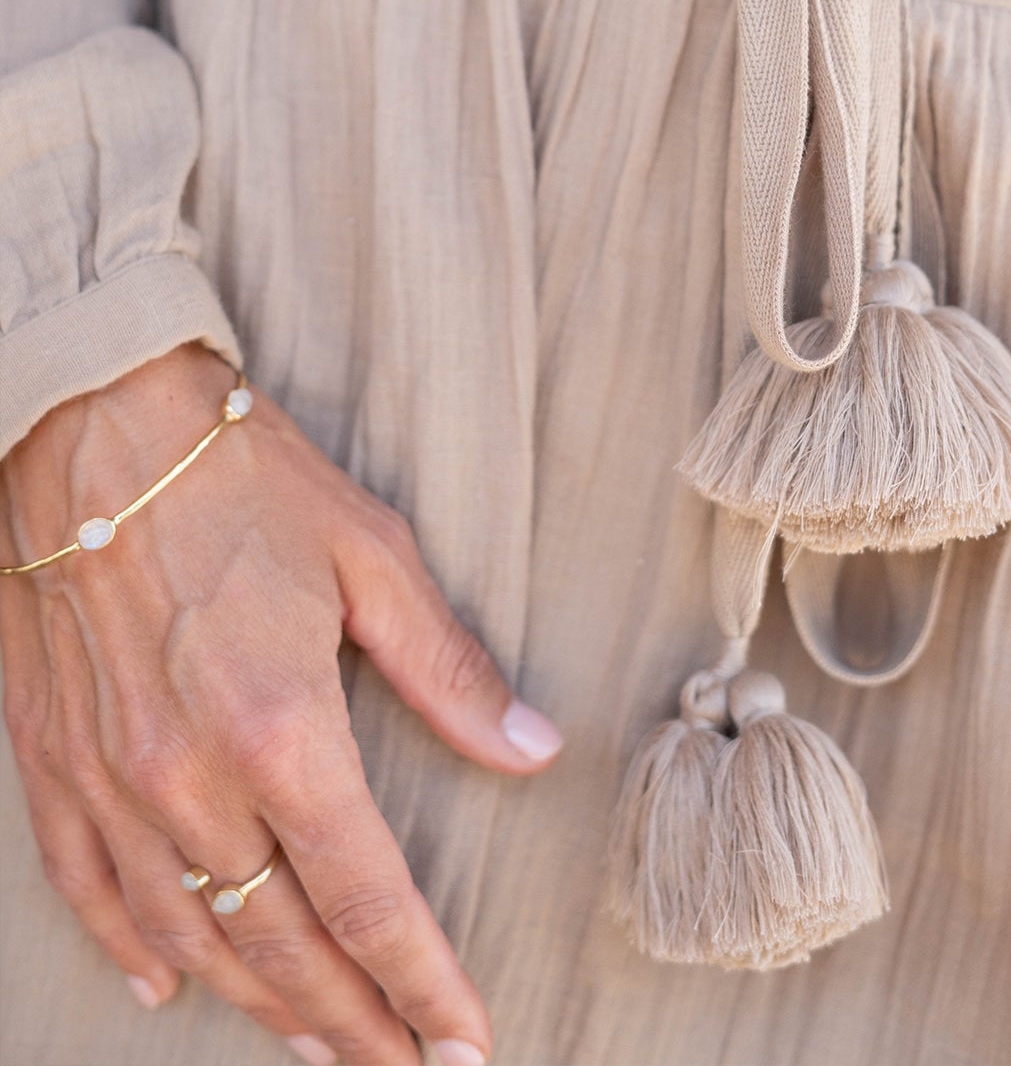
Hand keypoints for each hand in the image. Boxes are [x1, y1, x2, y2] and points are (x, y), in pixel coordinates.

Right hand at [0, 342, 562, 1064]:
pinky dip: (133, 949)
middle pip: (279, 944)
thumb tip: (534, 748)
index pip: (367, 898)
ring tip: (317, 1044)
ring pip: (189, 937)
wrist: (98, 426)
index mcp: (281, 731)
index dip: (422, 981)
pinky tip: (165, 988)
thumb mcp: (372, 557)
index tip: (466, 1042)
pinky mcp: (56, 762)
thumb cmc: (245, 480)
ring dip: (258, 1005)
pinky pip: (91, 891)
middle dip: (352, 1020)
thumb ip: (449, 670)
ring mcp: (112, 782)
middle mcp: (188, 781)